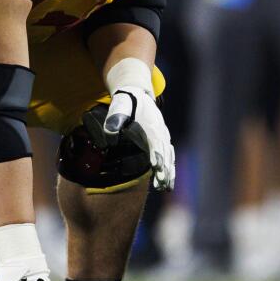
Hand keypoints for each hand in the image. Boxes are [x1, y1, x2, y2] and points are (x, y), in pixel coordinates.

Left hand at [99, 58, 174, 189]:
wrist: (136, 92)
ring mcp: (163, 135)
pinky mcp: (161, 139)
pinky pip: (168, 155)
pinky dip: (170, 167)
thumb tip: (109, 134)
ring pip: (169, 156)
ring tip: (166, 188)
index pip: (156, 143)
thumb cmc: (127, 101)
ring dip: (169, 172)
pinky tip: (168, 180)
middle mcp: (160, 132)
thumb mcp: (119, 105)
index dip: (157, 156)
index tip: (157, 169)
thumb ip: (115, 118)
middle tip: (162, 185)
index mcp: (152, 125)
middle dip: (165, 170)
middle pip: (165, 153)